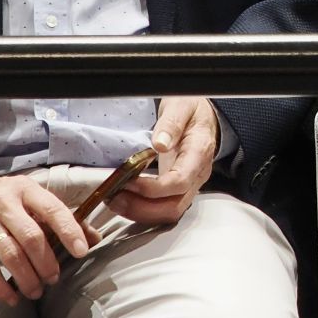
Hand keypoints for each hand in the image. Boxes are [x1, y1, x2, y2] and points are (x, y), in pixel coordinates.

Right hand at [0, 173, 93, 304]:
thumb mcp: (25, 198)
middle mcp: (4, 203)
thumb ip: (57, 217)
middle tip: (54, 279)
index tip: (81, 251)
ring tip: (36, 291)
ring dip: (26, 277)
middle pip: (31, 236)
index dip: (69, 231)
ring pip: (10, 254)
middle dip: (46, 262)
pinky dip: (1, 286)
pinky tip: (12, 298)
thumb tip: (95, 238)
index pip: (52, 209)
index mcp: (24, 189)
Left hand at [111, 97, 219, 225]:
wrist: (204, 115)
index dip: (152, 189)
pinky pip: (163, 209)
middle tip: (114, 197)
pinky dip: (143, 210)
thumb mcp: (182, 105)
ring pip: (169, 212)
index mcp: (199, 153)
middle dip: (142, 208)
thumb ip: (172, 123)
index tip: (128, 182)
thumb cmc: (192, 109)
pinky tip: (125, 200)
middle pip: (174, 206)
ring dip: (140, 212)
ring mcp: (190, 185)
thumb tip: (160, 144)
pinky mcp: (179, 190)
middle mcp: (197, 175)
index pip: (180, 182)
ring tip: (115, 200)